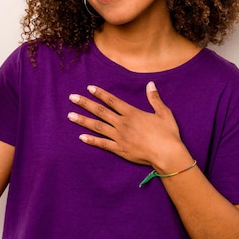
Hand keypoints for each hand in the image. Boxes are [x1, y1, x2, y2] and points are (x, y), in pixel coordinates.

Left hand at [68, 82, 187, 169]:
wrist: (167, 154)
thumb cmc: (168, 134)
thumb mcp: (164, 113)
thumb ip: (155, 98)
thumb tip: (150, 84)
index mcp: (132, 113)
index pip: (112, 100)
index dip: (100, 93)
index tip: (89, 88)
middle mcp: (122, 123)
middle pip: (100, 111)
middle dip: (85, 103)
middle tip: (71, 98)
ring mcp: (119, 137)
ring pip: (97, 127)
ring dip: (83, 120)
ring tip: (70, 115)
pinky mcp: (120, 150)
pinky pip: (102, 144)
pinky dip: (91, 140)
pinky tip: (81, 137)